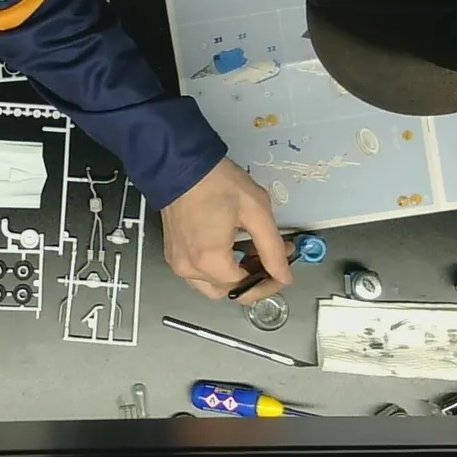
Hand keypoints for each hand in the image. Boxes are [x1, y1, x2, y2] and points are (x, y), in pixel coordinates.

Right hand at [160, 157, 292, 303]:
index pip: (245, 289)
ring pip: (211, 286)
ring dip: (233, 276)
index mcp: (210, 260)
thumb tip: (283, 275)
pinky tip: (230, 247)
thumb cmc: (215, 182)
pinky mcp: (173, 254)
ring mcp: (178, 262)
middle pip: (228, 292)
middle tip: (267, 259)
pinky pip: (197, 274)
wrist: (180, 165)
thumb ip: (273, 249)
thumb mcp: (256, 212)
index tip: (281, 271)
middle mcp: (190, 268)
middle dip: (252, 280)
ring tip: (249, 252)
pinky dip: (216, 269)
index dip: (268, 283)